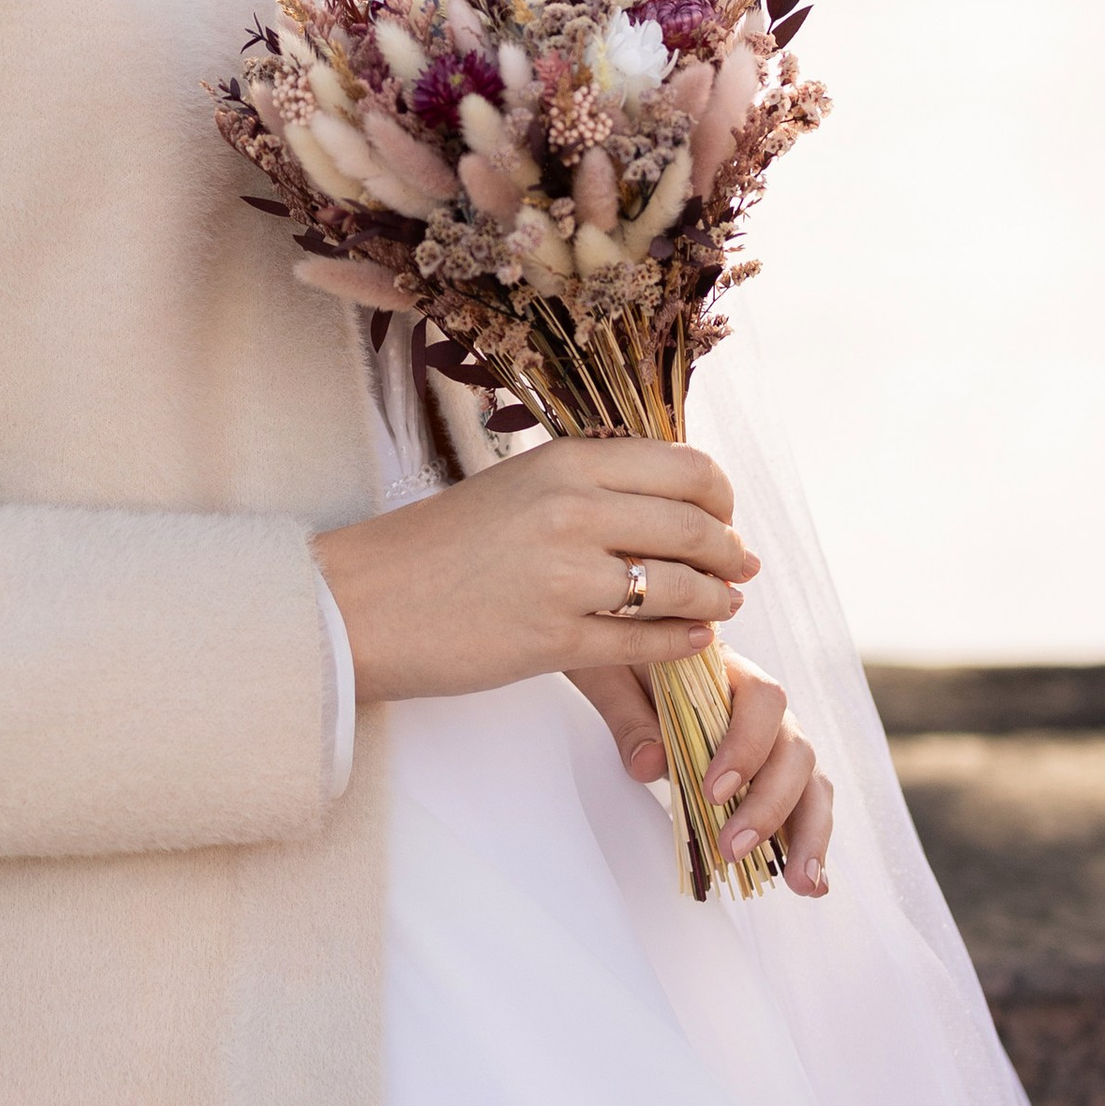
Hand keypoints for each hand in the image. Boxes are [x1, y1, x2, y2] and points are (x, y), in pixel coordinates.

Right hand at [313, 435, 755, 707]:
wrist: (366, 600)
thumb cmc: (440, 544)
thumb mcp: (519, 486)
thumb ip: (591, 484)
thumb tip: (675, 496)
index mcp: (564, 461)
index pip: (686, 469)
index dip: (721, 499)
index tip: (723, 517)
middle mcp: (571, 510)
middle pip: (695, 527)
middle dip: (730, 552)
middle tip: (738, 568)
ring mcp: (565, 577)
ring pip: (680, 587)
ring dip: (715, 600)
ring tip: (721, 606)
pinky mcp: (555, 640)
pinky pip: (648, 642)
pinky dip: (682, 643)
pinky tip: (691, 640)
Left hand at [569, 650, 834, 894]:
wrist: (632, 660)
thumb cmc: (627, 662)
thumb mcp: (613, 675)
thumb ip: (629, 716)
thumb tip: (650, 765)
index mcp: (732, 672)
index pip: (763, 699)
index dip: (746, 746)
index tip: (714, 791)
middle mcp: (766, 710)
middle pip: (795, 750)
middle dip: (770, 805)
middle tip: (733, 848)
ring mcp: (776, 744)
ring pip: (810, 783)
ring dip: (807, 834)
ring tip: (800, 884)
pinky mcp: (773, 777)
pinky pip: (803, 806)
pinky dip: (808, 844)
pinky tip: (811, 884)